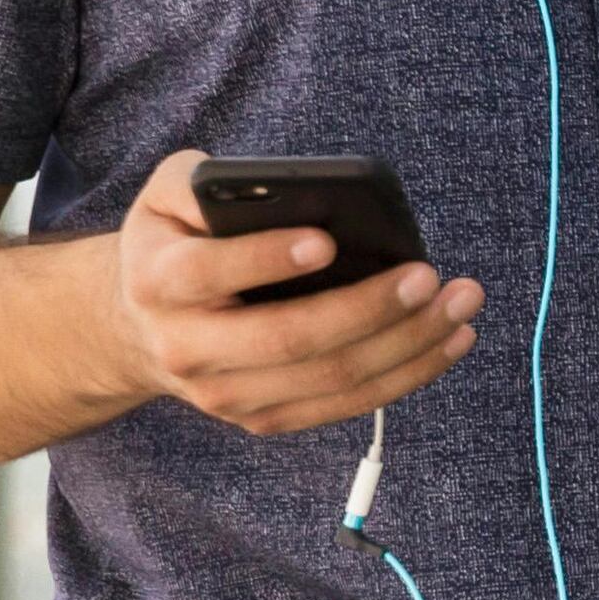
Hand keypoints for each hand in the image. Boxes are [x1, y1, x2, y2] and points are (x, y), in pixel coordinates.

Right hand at [106, 149, 484, 436]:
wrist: (139, 327)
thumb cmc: (175, 242)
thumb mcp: (168, 195)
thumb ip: (200, 179)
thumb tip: (275, 185)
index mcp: (160, 282)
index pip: (209, 273)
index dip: (266, 259)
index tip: (325, 241)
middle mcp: (188, 349)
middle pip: (287, 339)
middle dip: (366, 309)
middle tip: (427, 276)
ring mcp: (226, 395)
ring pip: (328, 379)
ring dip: (406, 345)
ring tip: (459, 305)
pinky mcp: (263, 419)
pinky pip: (344, 405)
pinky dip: (406, 376)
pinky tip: (449, 341)